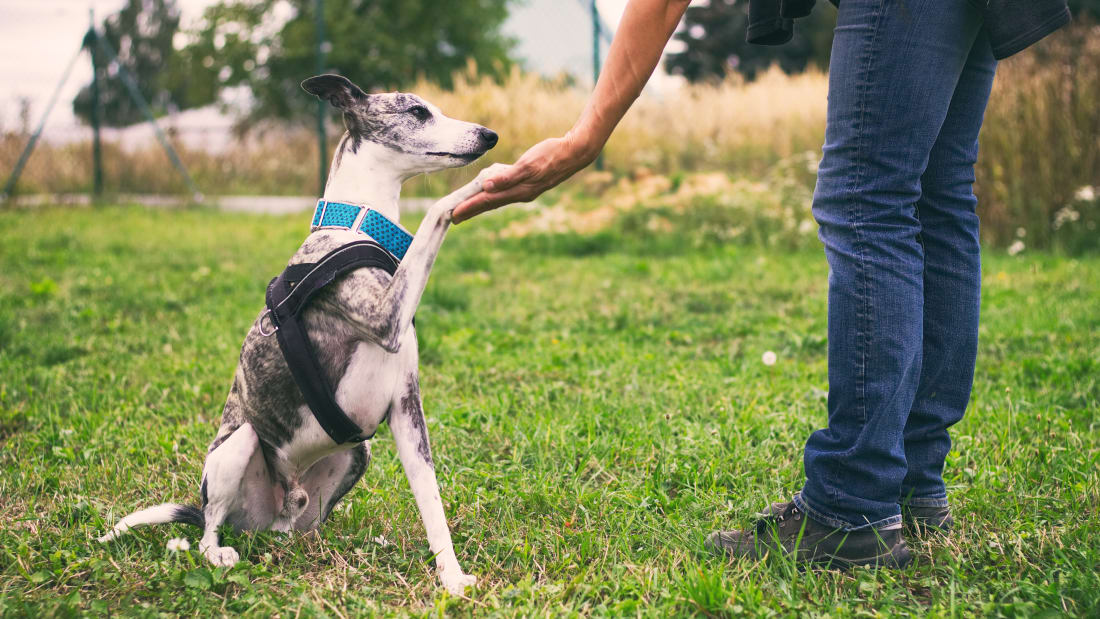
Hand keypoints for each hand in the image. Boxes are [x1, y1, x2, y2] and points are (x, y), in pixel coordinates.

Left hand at [452, 134, 594, 222]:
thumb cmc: (552, 155)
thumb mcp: (529, 164)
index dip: (469, 207)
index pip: (487, 201)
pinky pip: (506, 191)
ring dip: (481, 203)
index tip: (453, 215)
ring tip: (468, 207)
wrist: (575, 153)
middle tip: (454, 217)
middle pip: (490, 204)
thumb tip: (486, 187)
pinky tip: (490, 190)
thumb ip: (508, 176)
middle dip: (472, 210)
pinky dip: (494, 193)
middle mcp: (521, 194)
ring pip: (498, 199)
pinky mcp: (529, 182)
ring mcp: (526, 189)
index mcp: (519, 191)